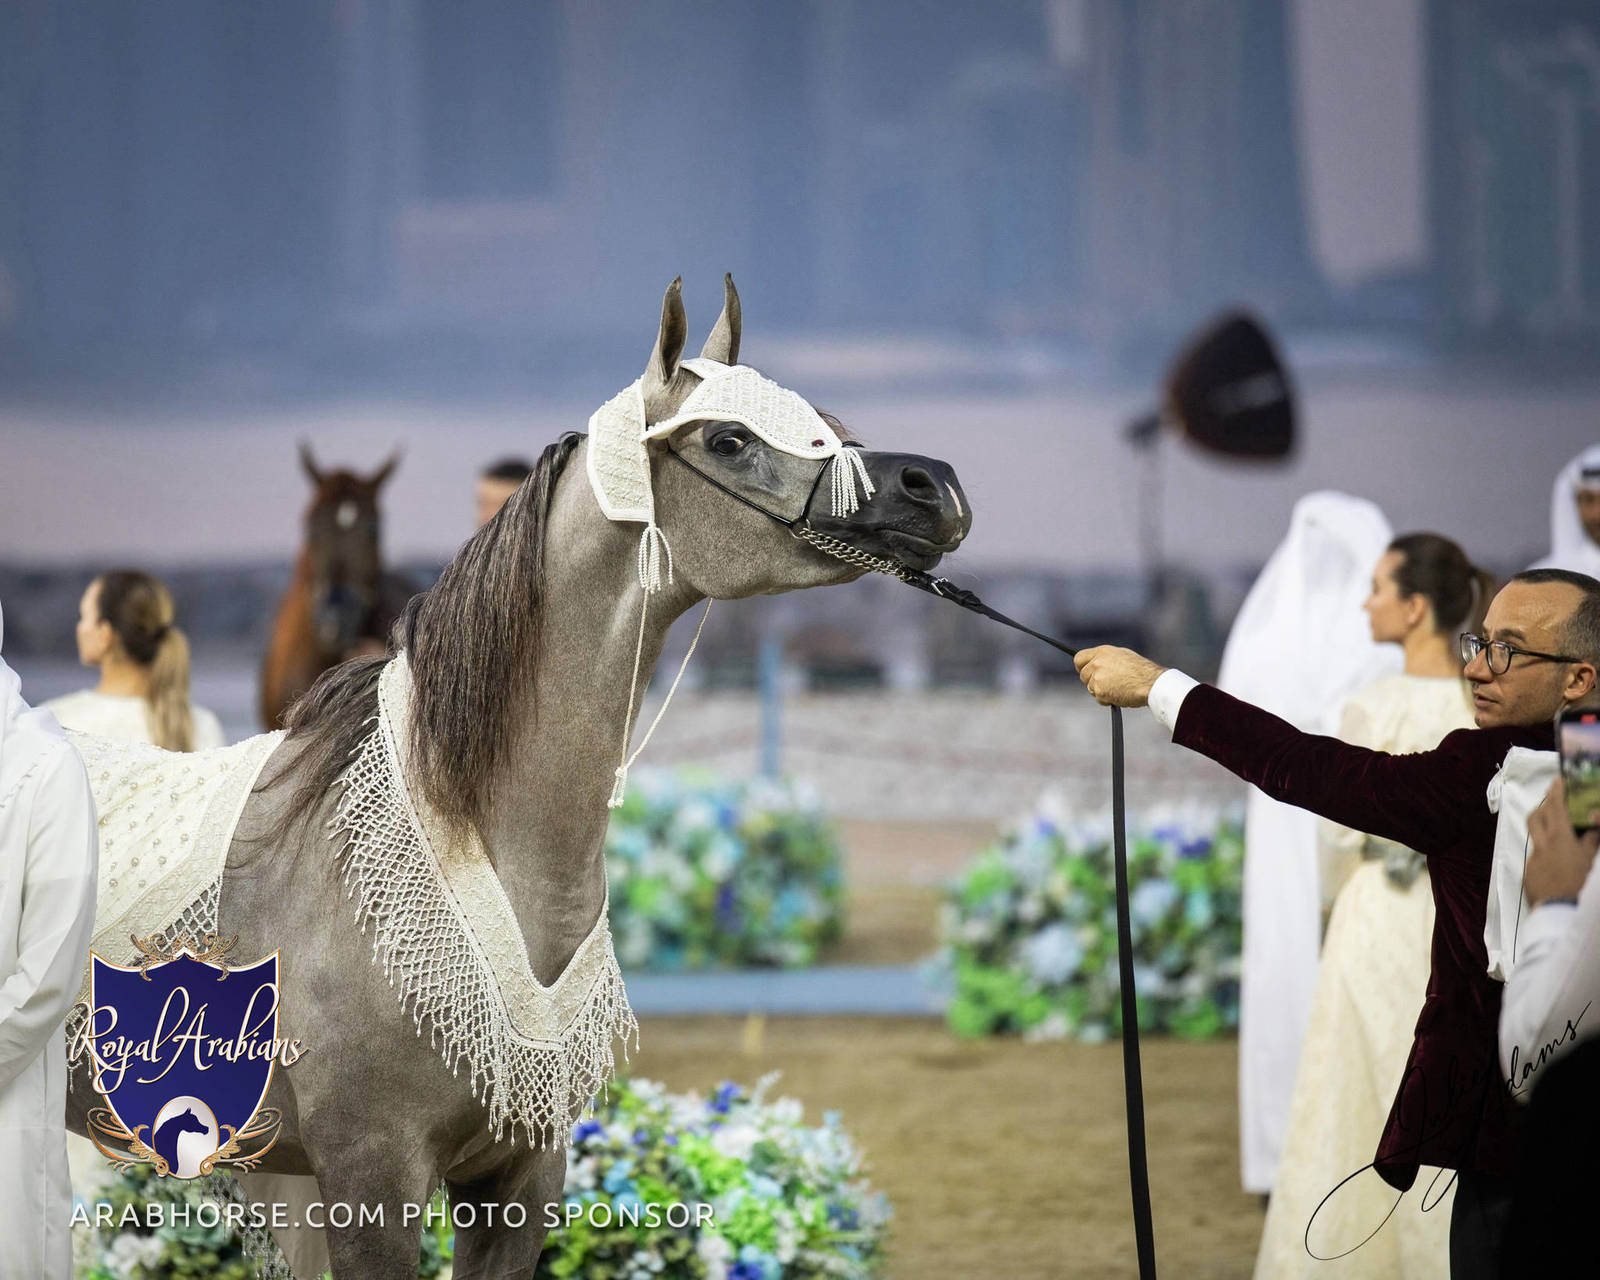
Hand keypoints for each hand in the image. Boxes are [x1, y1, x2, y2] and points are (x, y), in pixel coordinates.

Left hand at [1073, 646, 1167, 707]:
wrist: (1150, 683)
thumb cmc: (1141, 671)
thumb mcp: (1122, 656)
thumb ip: (1106, 659)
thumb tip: (1096, 664)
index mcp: (1102, 652)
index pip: (1079, 658)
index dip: (1081, 667)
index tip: (1084, 671)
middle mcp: (1097, 663)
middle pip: (1083, 676)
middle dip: (1092, 681)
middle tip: (1106, 684)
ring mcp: (1097, 677)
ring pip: (1090, 688)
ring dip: (1101, 691)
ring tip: (1118, 688)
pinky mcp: (1100, 690)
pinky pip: (1099, 698)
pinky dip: (1107, 699)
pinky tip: (1119, 694)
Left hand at [1526, 777, 1599, 906]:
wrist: (1558, 911)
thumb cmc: (1579, 884)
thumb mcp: (1590, 860)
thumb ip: (1591, 841)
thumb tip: (1593, 827)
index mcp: (1559, 838)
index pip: (1555, 808)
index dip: (1556, 792)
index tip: (1557, 780)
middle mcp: (1542, 845)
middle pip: (1535, 817)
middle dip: (1543, 806)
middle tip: (1553, 801)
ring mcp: (1533, 859)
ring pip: (1536, 838)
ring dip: (1544, 830)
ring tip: (1559, 831)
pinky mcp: (1529, 873)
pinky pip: (1537, 857)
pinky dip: (1547, 854)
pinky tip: (1557, 863)